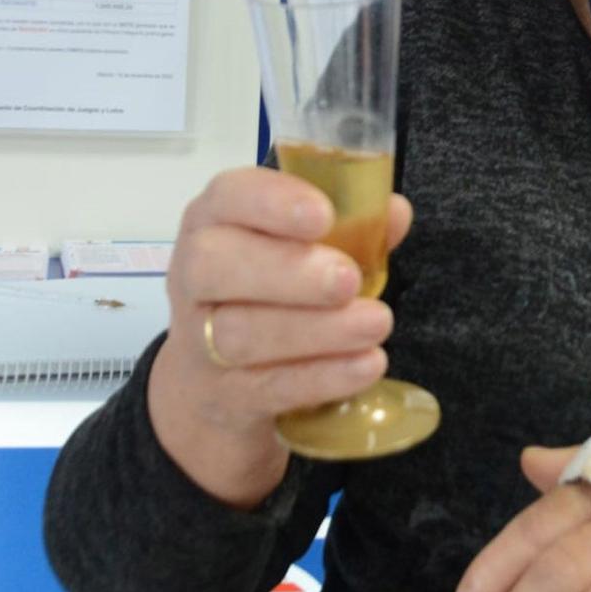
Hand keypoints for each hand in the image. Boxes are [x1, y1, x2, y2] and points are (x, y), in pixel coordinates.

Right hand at [146, 165, 412, 506]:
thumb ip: (350, 226)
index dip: (272, 202)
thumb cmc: (268, 290)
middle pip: (216, 265)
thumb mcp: (300, 249)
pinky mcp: (223, 395)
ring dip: (316, 329)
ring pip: (241, 333)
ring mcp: (199, 340)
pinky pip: (268, 387)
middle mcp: (194, 275)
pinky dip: (322, 377)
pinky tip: (367, 364)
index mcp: (215, 220)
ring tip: (376, 322)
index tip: (323, 214)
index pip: (227, 196)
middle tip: (348, 278)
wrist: (214, 382)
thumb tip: (396, 212)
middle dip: (287, 270)